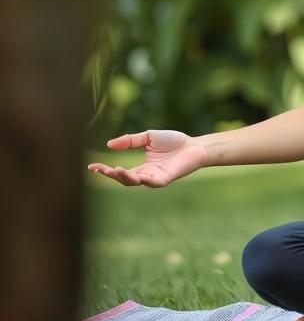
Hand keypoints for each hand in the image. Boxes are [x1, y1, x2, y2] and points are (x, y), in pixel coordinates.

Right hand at [87, 129, 206, 187]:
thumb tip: (108, 145)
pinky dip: (144, 181)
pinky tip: (137, 176)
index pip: (119, 172)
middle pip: (124, 179)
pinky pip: (154, 183)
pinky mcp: (166, 179)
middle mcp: (146, 175)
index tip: (91, 167)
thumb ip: (130, 140)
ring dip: (125, 177)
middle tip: (99, 169)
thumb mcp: (148, 137)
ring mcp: (156, 178)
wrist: (195, 145)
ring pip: (136, 182)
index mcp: (141, 167)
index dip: (105, 170)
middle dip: (111, 175)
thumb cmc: (174, 141)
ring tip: (115, 170)